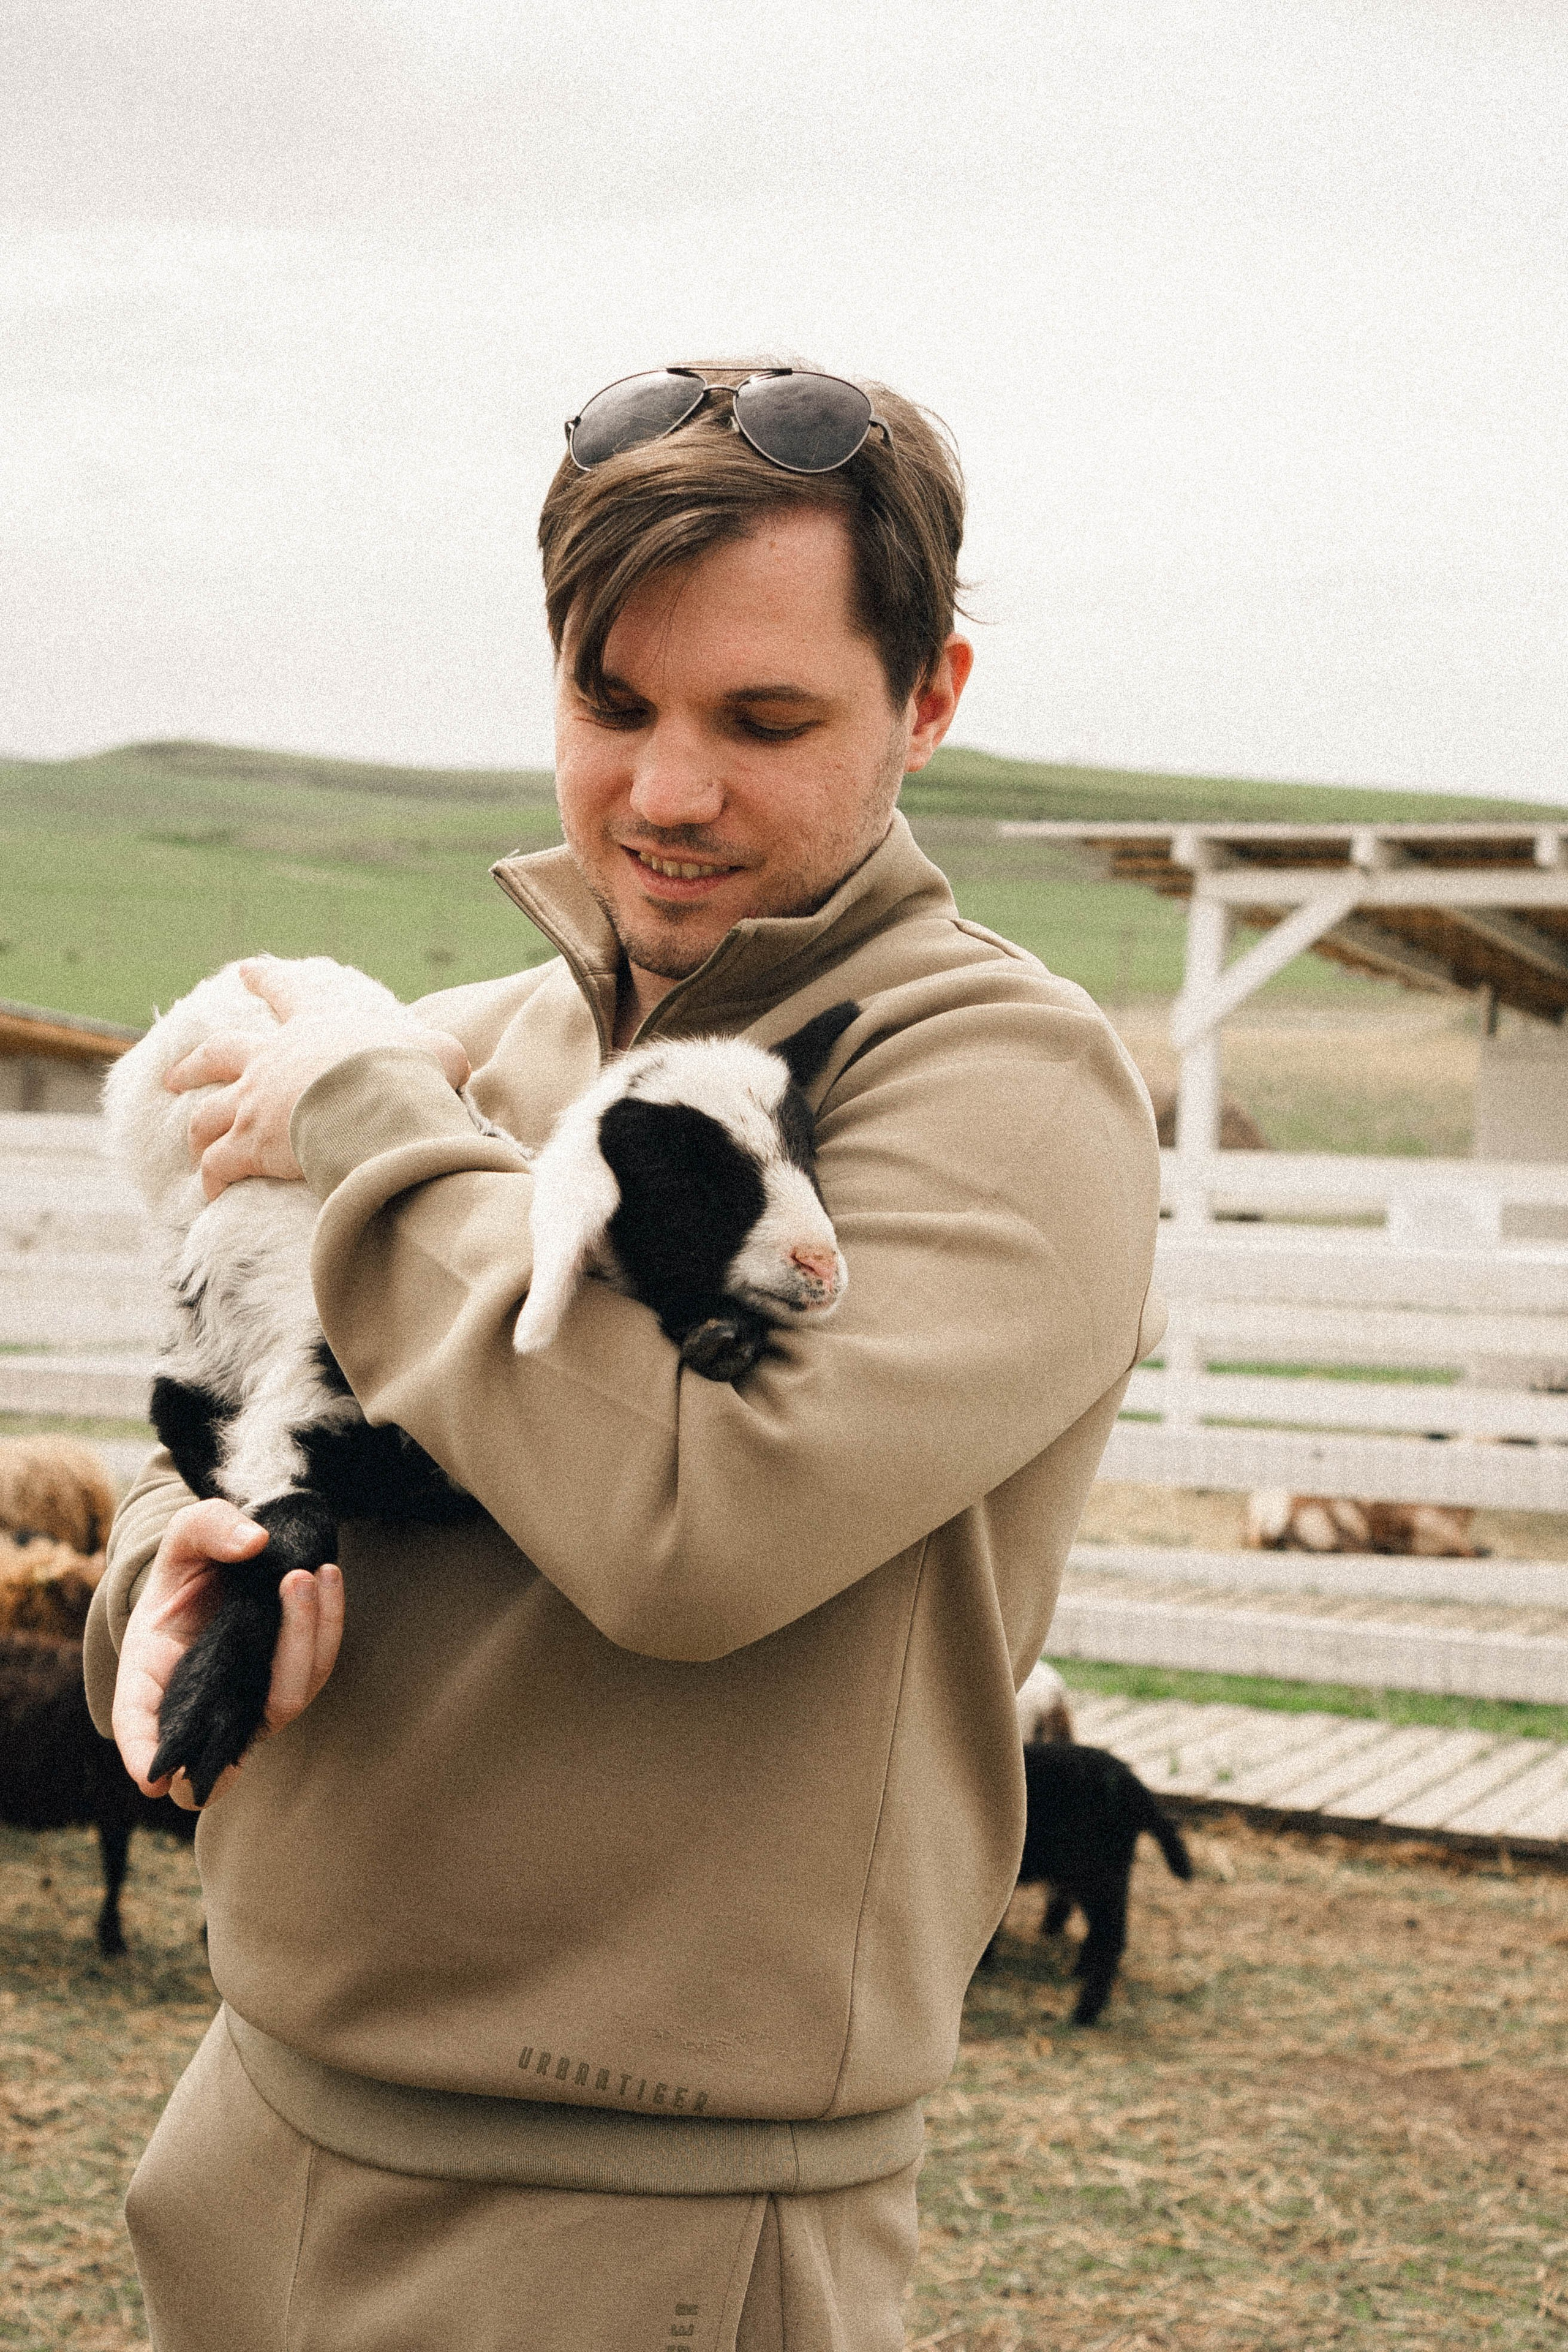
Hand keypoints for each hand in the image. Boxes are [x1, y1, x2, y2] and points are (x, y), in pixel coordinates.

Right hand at [112, 1498, 343, 1808]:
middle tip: (293, 1578)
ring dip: (309, 1634)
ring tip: (313, 1569)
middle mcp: (202, 1700)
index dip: (143, 1756)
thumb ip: (207, 1529)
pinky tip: (328, 1577)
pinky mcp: (284, 1684)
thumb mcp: (185, 1536)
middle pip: (235, 1720)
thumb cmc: (191, 1565)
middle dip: (280, 1655)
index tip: (155, 1779)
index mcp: (151, 1674)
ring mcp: (248, 1700)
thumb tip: (253, 1542)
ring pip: (287, 1696)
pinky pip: (313, 1670)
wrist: (225, 1568)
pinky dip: (326, 1628)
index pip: (139, 1725)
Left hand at [167, 957, 470, 1197]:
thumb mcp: (433, 1051)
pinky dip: (213, 1181)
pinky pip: (218, 1167)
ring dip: (199, 1132)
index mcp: (312, 1029)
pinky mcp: (248, 1145)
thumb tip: (458, 1065)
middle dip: (194, 1065)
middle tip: (176, 1075)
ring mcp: (252, 1103)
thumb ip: (439, 1055)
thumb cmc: (403, 1070)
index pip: (285, 993)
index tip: (248, 971)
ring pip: (207, 1115)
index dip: (267, 980)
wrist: (371, 1099)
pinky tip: (213, 1195)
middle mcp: (270, 1061)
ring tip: (196, 1146)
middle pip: (217, 1055)